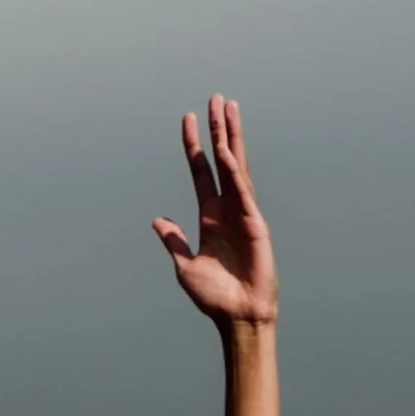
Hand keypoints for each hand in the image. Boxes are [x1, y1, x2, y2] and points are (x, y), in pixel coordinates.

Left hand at [150, 94, 274, 330]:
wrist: (237, 316)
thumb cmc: (214, 296)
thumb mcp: (185, 266)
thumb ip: (173, 241)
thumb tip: (158, 220)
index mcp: (209, 216)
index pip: (201, 172)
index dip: (194, 146)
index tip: (188, 118)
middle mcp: (227, 209)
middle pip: (222, 160)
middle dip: (219, 129)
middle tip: (216, 98)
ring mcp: (243, 214)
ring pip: (237, 167)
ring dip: (231, 137)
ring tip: (228, 109)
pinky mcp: (256, 225)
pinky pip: (243, 193)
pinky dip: (235, 172)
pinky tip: (226, 153)